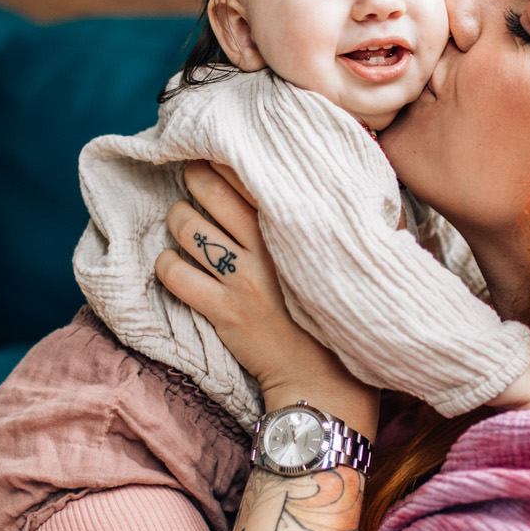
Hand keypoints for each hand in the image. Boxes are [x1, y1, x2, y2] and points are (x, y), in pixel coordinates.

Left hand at [157, 162, 377, 439]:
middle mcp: (267, 247)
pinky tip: (176, 264)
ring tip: (183, 221)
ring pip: (187, 227)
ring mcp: (243, 280)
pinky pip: (176, 274)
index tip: (218, 153)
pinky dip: (167, 265)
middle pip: (210, 190)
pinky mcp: (223, 311)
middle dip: (193, 178)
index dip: (225, 158)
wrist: (323, 377)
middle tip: (192, 179)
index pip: (249, 174)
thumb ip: (351, 208)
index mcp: (297, 227)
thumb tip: (362, 160)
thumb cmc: (337, 310)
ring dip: (177, 219)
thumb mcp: (351, 252)